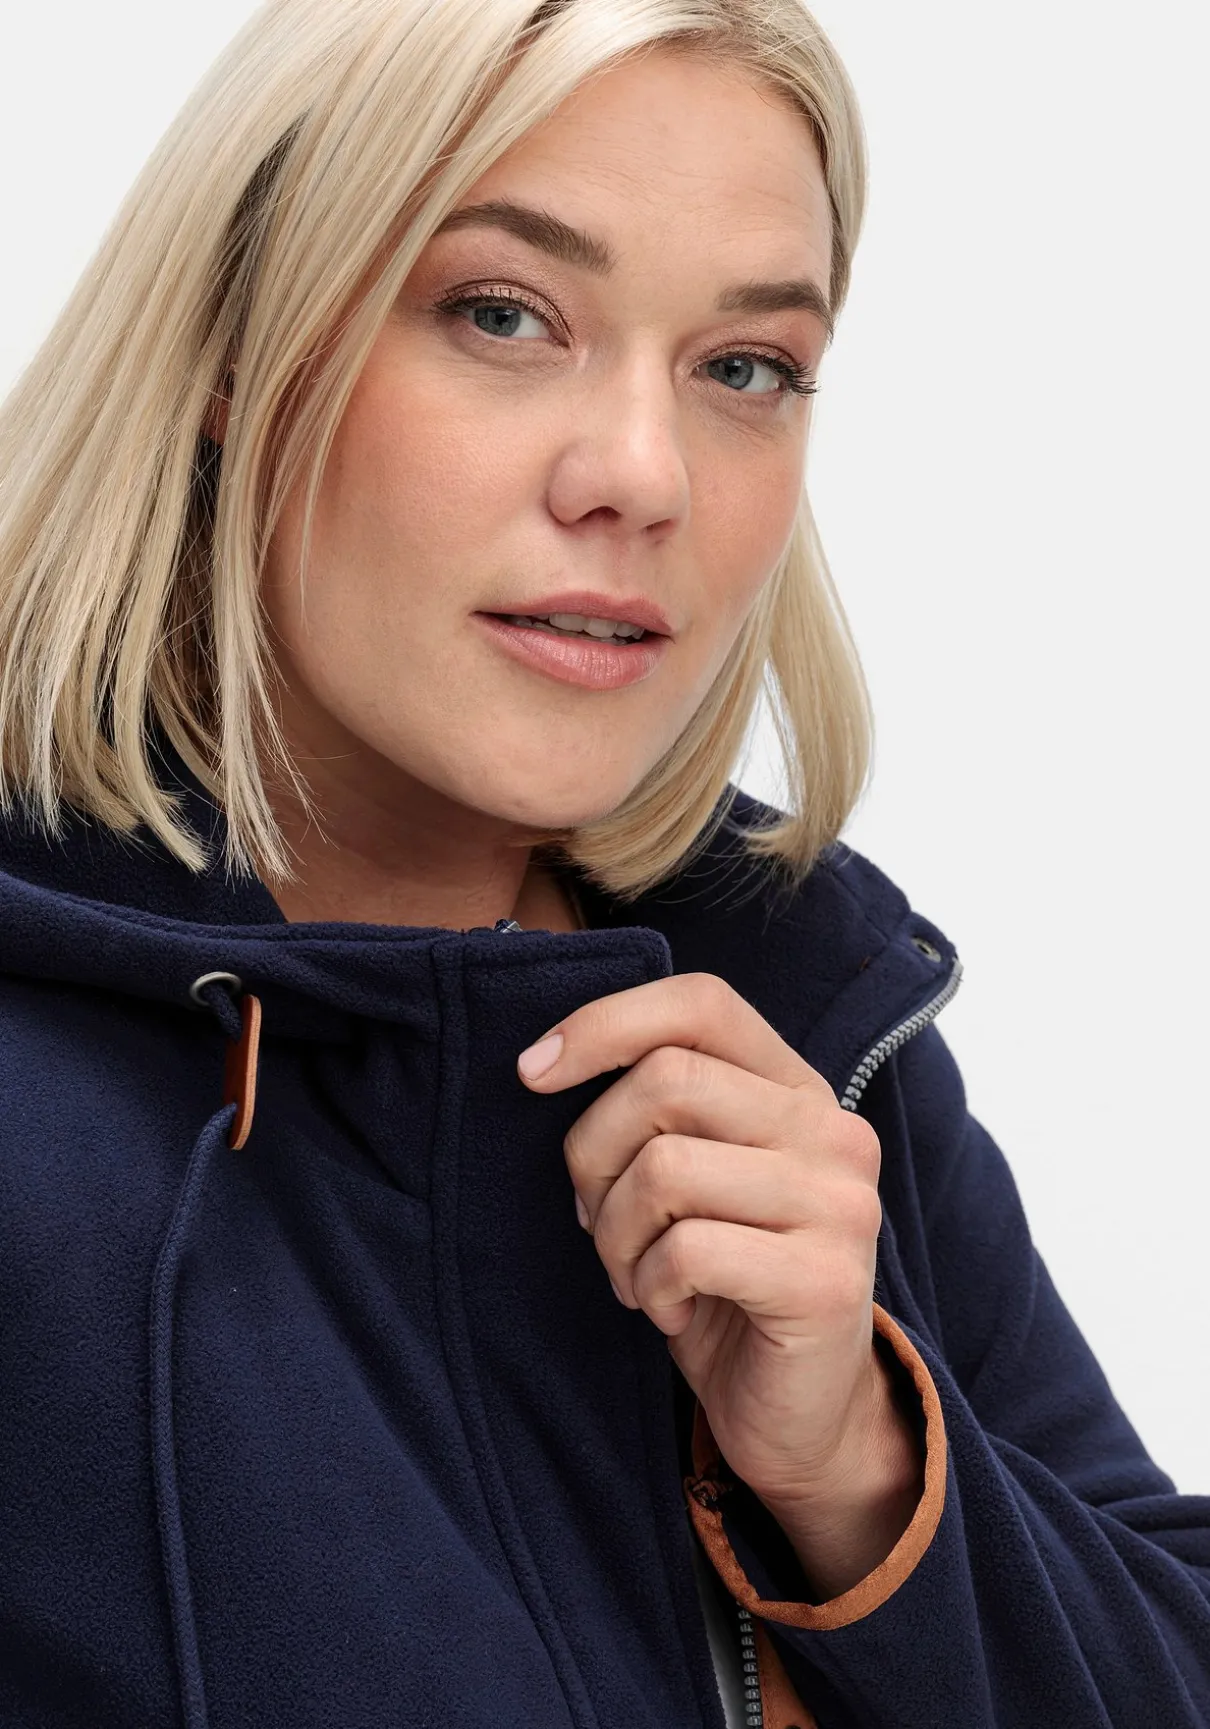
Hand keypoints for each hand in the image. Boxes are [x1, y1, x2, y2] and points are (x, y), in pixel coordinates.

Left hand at [515, 971, 896, 1512]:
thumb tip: (546, 1064)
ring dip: (617, 1236)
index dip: (605, 1023)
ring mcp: (839, 1204)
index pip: (700, 1003)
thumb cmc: (724, 1283)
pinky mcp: (826, 1280)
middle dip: (594, 1154)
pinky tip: (669, 1312)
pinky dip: (650, 1286)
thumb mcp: (692, 1178)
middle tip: (596, 1220)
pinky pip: (687, 1250)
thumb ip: (659, 1112)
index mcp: (797, 1088)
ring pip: (665, 1168)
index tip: (533, 1071)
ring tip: (635, 1275)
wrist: (804, 1415)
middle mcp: (833, 1131)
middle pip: (665, 1082)